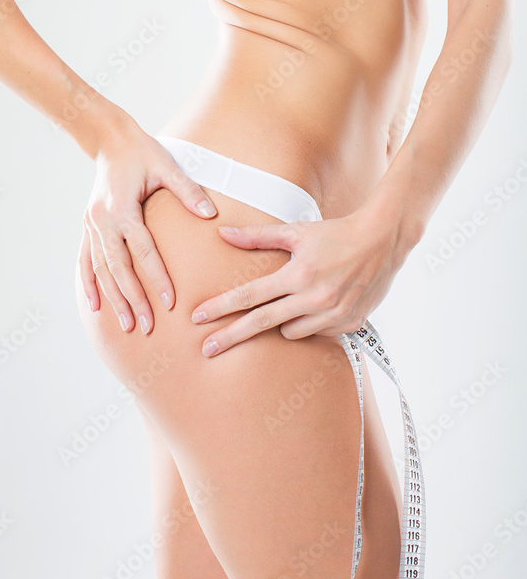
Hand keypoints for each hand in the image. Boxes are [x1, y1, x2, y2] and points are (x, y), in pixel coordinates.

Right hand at [78, 118, 217, 333]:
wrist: (110, 139)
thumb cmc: (143, 152)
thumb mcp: (167, 166)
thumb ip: (188, 191)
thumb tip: (211, 214)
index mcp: (123, 208)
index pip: (143, 251)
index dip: (156, 278)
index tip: (169, 302)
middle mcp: (103, 220)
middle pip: (119, 268)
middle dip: (133, 299)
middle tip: (146, 326)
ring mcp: (92, 224)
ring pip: (101, 269)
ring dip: (113, 299)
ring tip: (126, 325)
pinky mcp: (88, 225)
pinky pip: (85, 260)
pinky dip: (88, 283)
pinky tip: (94, 306)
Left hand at [190, 204, 403, 356]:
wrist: (383, 241)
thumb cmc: (335, 233)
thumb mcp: (296, 231)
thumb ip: (257, 236)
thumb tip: (223, 233)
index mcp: (297, 275)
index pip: (250, 296)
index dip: (221, 307)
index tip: (197, 318)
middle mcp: (314, 299)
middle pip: (261, 323)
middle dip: (230, 336)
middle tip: (205, 349)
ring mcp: (333, 316)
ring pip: (290, 332)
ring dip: (282, 321)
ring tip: (293, 300)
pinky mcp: (349, 325)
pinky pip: (317, 333)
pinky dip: (311, 322)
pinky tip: (320, 303)